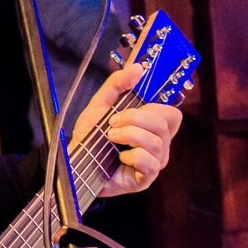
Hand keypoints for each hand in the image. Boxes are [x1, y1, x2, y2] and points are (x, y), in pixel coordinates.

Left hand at [69, 62, 182, 197]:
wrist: (75, 160)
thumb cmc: (91, 135)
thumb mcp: (101, 103)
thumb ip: (118, 83)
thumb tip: (138, 67)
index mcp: (153, 127)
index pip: (173, 114)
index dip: (155, 109)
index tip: (132, 107)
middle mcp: (159, 145)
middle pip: (164, 126)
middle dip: (135, 119)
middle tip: (113, 123)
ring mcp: (154, 163)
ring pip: (157, 143)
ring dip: (130, 135)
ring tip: (111, 137)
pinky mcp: (145, 179)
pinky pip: (150, 164)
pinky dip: (133, 156)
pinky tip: (120, 157)